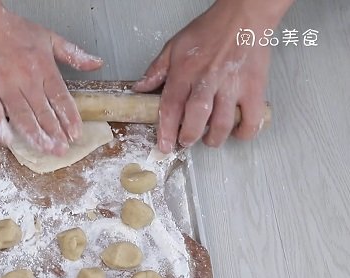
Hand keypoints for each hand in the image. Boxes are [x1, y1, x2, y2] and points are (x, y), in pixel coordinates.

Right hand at [0, 1, 102, 154]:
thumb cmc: (10, 29)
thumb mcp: (48, 37)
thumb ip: (73, 53)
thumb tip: (96, 63)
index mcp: (42, 66)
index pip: (60, 97)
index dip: (69, 118)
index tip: (75, 133)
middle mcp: (25, 77)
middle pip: (43, 111)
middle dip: (55, 133)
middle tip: (62, 149)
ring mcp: (3, 85)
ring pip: (22, 116)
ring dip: (35, 136)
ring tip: (44, 149)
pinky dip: (0, 128)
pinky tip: (9, 141)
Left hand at [133, 0, 291, 151]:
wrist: (244, 15)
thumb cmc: (209, 30)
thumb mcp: (174, 46)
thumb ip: (156, 70)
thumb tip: (139, 89)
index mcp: (185, 72)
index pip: (171, 106)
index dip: (166, 130)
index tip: (164, 146)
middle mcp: (208, 81)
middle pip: (196, 118)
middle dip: (189, 136)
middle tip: (186, 141)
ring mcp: (233, 86)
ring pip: (223, 123)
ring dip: (214, 138)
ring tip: (209, 139)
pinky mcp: (254, 88)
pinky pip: (251, 118)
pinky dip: (244, 132)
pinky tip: (236, 132)